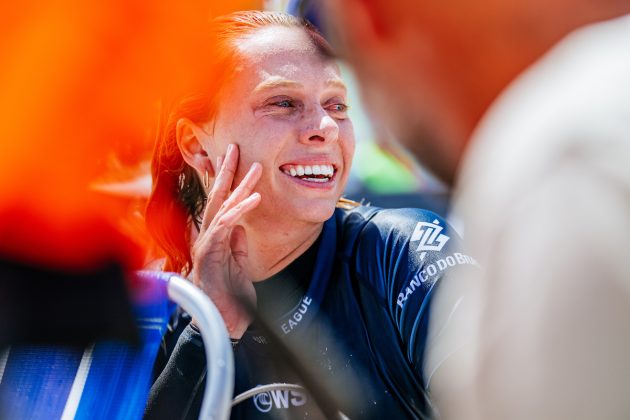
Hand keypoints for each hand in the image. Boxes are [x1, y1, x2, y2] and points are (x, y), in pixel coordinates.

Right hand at [191, 144, 261, 338]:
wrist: (222, 323)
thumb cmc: (230, 297)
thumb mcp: (238, 263)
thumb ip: (237, 242)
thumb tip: (242, 223)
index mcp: (213, 238)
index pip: (220, 204)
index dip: (228, 181)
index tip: (237, 161)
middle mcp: (206, 237)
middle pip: (216, 198)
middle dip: (226, 171)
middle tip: (235, 148)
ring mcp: (205, 244)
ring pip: (222, 207)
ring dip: (239, 185)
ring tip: (255, 167)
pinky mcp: (209, 253)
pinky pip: (226, 226)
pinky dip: (240, 210)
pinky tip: (254, 198)